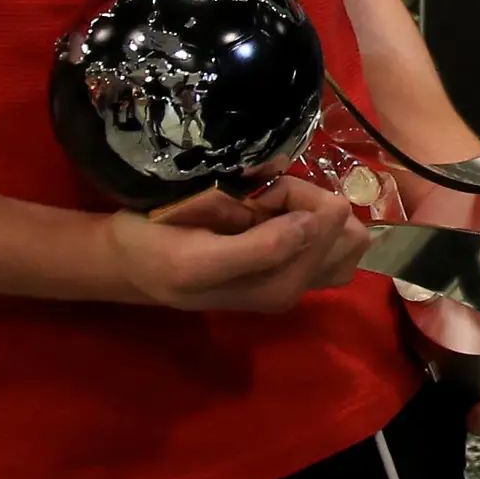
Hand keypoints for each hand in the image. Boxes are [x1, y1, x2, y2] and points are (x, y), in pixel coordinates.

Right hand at [103, 179, 369, 313]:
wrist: (133, 264)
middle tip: (263, 197)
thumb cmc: (158, 254)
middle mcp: (297, 285)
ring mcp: (298, 277)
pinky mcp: (293, 266)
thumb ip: (260, 249)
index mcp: (280, 286)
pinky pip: (331, 236)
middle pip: (346, 226)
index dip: (293, 192)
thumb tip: (314, 225)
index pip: (328, 219)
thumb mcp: (197, 257)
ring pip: (346, 232)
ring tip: (269, 206)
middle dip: (308, 200)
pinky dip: (311, 216)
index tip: (254, 194)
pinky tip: (273, 213)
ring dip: (313, 208)